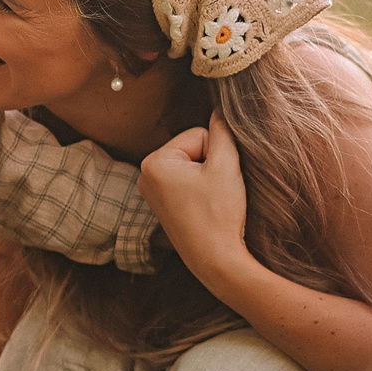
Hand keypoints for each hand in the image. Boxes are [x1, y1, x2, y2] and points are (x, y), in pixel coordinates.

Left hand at [139, 111, 251, 286]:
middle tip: (217, 194)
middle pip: (193, 149)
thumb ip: (223, 130)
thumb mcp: (226, 165)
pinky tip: (206, 210)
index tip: (218, 182)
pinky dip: (202, 192)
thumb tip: (221, 108)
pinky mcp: (163, 207)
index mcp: (154, 162)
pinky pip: (188, 184)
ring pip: (193, 166)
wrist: (217, 262)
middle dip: (211, 166)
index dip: (217, 154)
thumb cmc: (220, 215)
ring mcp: (152, 193)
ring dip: (209, 179)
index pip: (199, 135)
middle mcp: (145, 175)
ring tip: (212, 203)